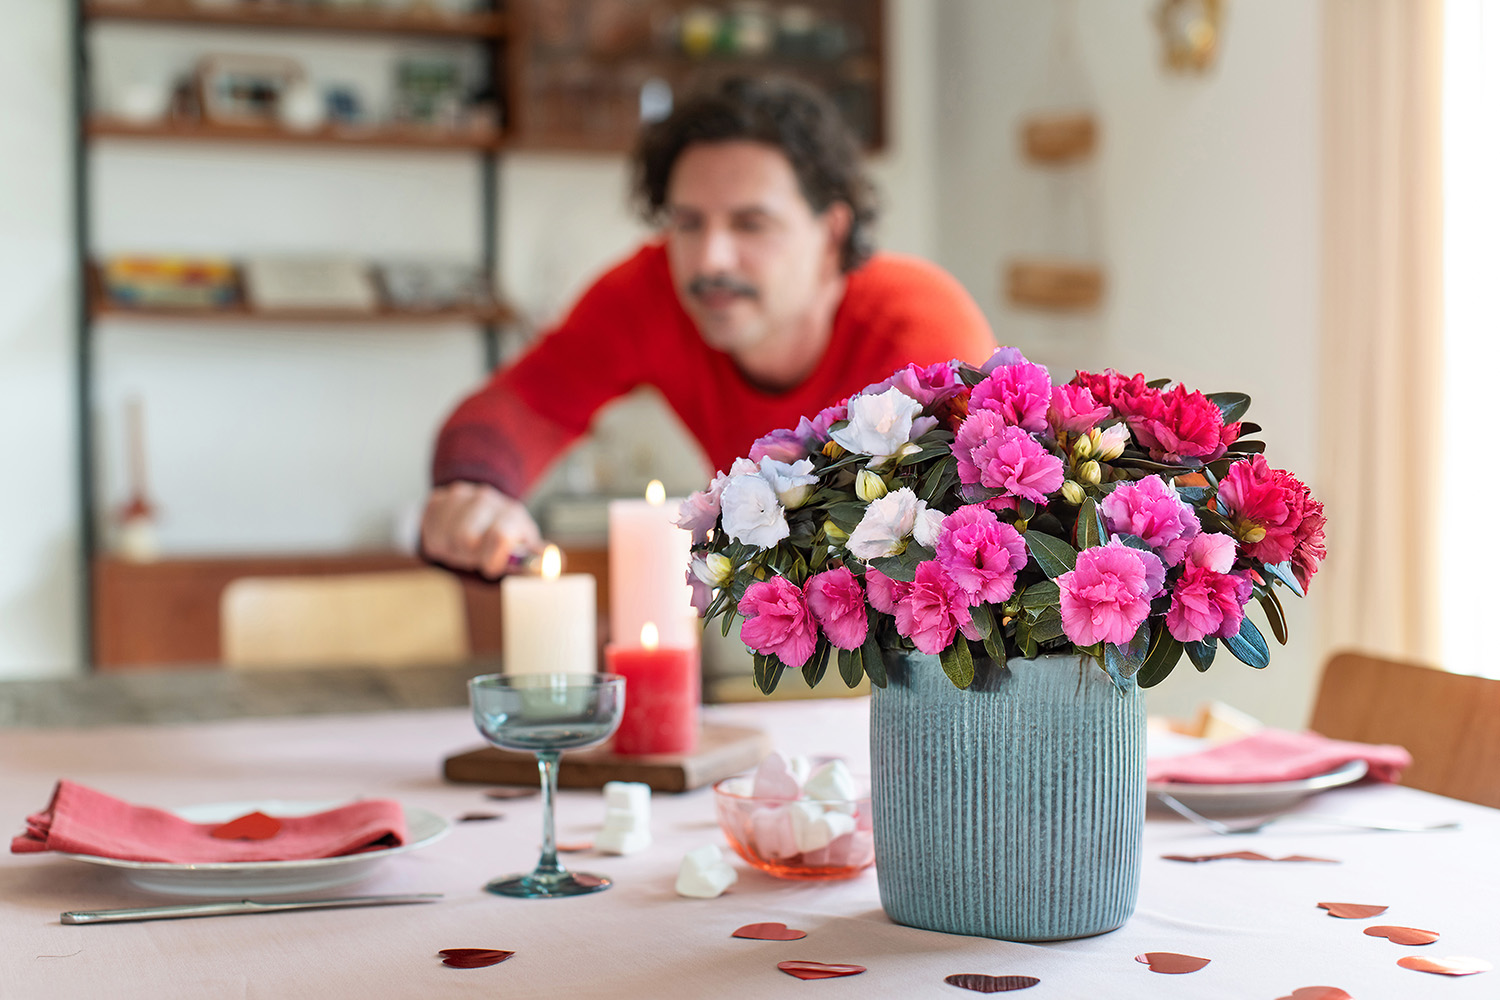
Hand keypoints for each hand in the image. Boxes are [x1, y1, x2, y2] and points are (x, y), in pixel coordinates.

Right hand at [420, 482, 541, 578]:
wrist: (477, 509)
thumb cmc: (502, 535)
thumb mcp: (522, 545)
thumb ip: (534, 555)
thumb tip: (556, 562)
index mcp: (511, 513)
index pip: (499, 536)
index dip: (491, 559)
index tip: (489, 567)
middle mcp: (486, 499)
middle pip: (465, 539)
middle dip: (468, 555)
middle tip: (474, 555)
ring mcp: (459, 495)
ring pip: (445, 538)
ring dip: (452, 550)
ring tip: (464, 546)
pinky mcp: (437, 498)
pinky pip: (428, 531)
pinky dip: (437, 541)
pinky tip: (449, 536)